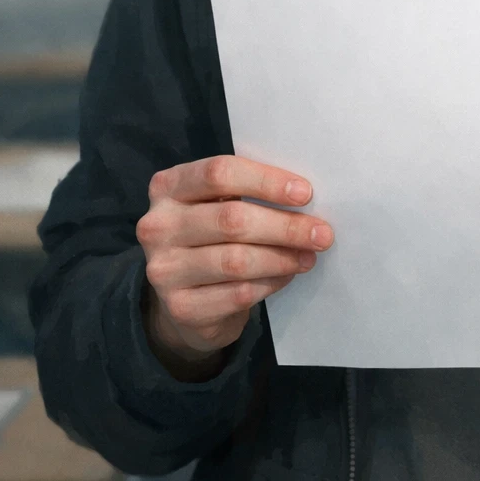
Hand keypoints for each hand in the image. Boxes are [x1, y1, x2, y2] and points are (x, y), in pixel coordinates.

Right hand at [136, 155, 333, 376]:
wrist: (184, 300)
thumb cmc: (211, 238)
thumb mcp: (217, 205)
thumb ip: (248, 194)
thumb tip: (305, 197)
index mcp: (168, 186)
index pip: (219, 173)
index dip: (266, 181)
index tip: (305, 193)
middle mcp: (157, 225)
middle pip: (231, 220)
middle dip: (285, 226)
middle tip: (322, 233)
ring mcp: (163, 269)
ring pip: (237, 261)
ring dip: (282, 258)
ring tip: (309, 256)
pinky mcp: (179, 307)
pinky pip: (237, 293)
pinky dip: (270, 283)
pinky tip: (286, 276)